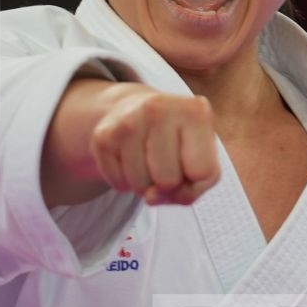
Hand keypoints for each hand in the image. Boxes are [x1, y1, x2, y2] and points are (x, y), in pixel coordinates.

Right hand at [89, 85, 221, 205]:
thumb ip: (192, 189)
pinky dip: (126, 182)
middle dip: (168, 182)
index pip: (203, 172)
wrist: (135, 109)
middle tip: (165, 160)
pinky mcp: (103, 136)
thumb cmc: (177, 140)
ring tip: (147, 159)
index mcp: (194, 111)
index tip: (191, 162)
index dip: (196, 180)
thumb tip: (150, 198)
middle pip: (169, 181)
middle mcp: (160, 108)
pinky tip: (130, 159)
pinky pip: (119, 185)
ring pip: (142, 187)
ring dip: (146, 184)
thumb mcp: (202, 157)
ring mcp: (128, 121)